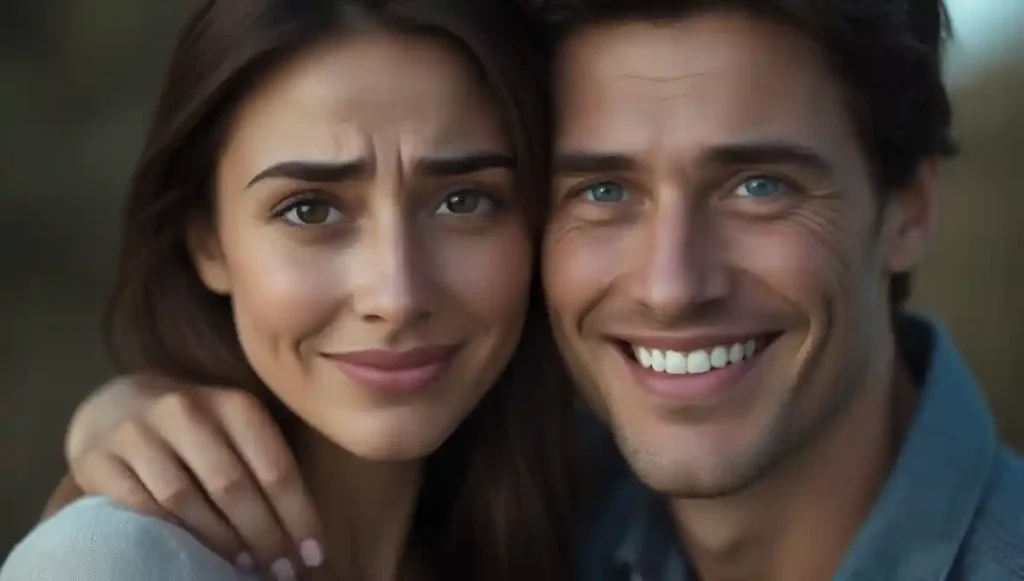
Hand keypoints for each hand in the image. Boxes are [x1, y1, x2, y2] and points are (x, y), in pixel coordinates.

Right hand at [66, 377, 323, 579]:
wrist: (115, 405)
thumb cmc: (195, 427)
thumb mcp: (234, 428)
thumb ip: (263, 465)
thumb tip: (300, 532)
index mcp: (233, 405)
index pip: (274, 467)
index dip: (297, 515)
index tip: (312, 554)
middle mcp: (187, 412)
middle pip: (233, 485)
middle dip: (263, 535)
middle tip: (282, 571)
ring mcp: (138, 434)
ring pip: (185, 499)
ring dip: (220, 540)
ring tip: (244, 566)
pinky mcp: (98, 459)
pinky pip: (141, 507)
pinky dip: (171, 534)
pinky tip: (189, 554)